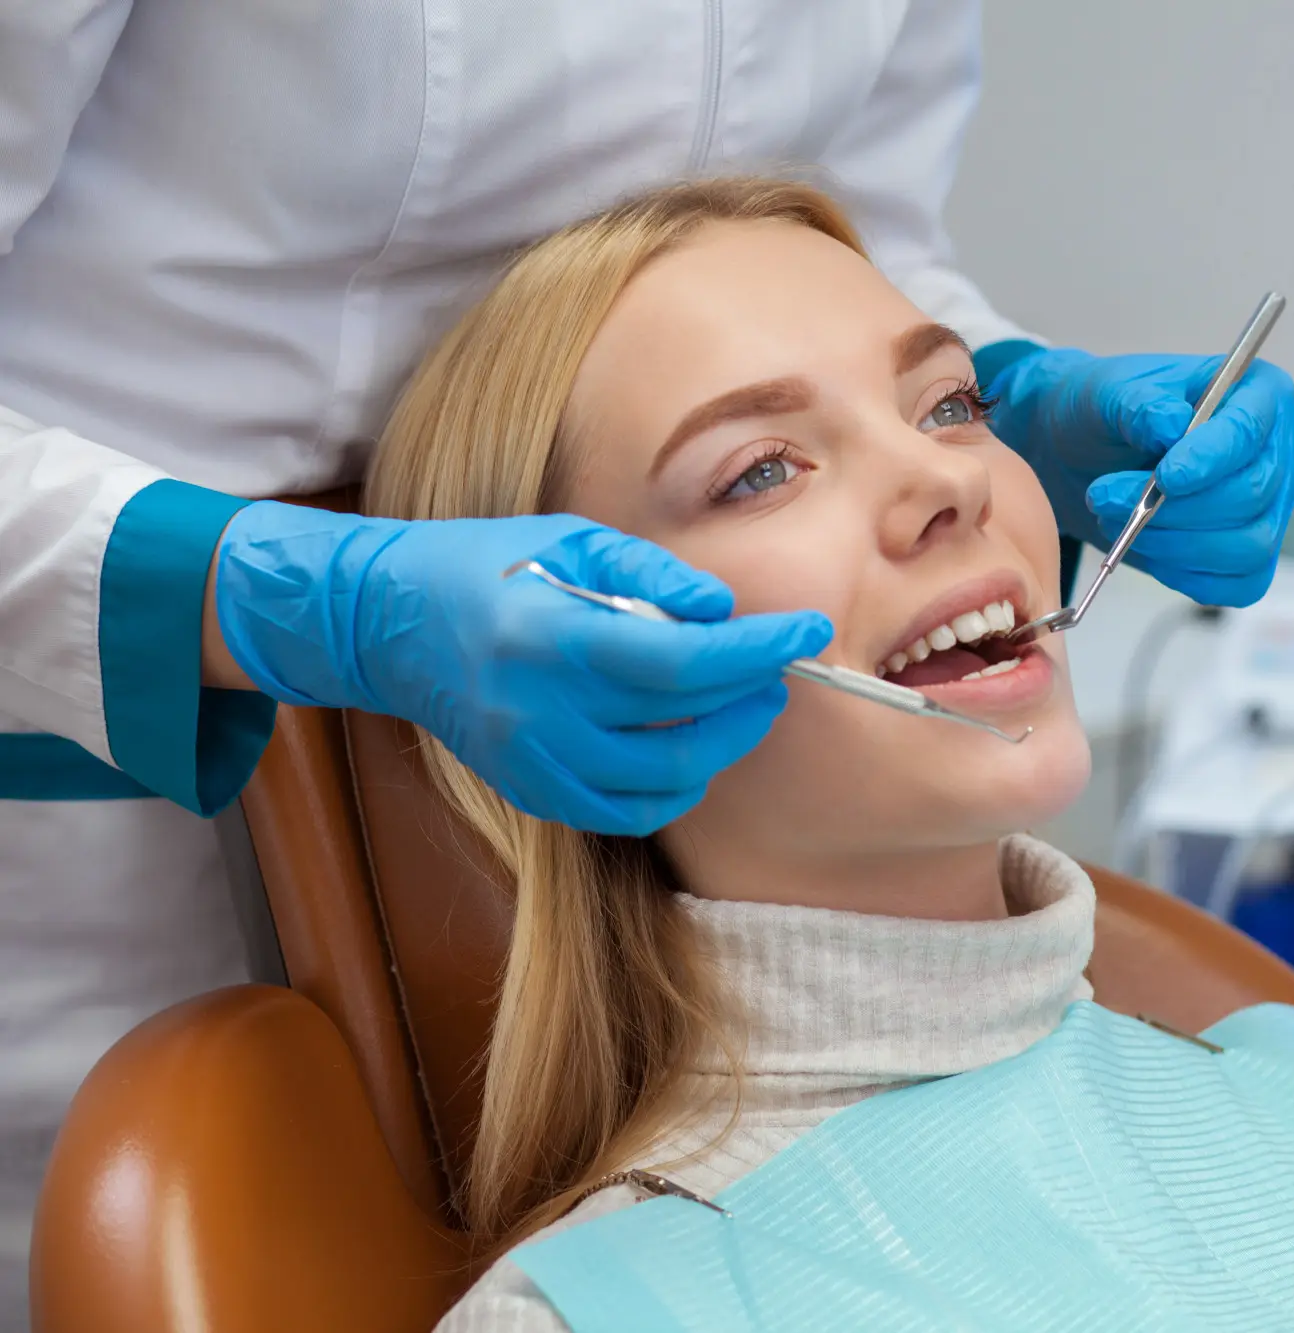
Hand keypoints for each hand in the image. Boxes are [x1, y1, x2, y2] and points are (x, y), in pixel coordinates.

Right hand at [210, 503, 830, 834]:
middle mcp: (540, 711)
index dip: (756, 651)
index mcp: (551, 637)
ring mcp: (532, 762)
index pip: (682, 661)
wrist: (387, 623)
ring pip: (663, 781)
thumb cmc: (486, 566)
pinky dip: (674, 786)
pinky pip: (626, 812)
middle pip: (682, 726)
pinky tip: (690, 746)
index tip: (807, 631)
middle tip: (777, 667)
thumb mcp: (569, 540)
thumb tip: (724, 609)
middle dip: (750, 697)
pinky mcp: (529, 791)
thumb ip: (652, 574)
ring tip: (743, 703)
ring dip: (722, 745)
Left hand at [984, 348, 1293, 605]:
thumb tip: (1171, 424)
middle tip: (1107, 497)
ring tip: (1117, 522)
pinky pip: (1235, 584)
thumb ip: (1139, 404)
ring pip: (1247, 546)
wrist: (1090, 456)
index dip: (1210, 459)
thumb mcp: (1110, 392)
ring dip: (1173, 544)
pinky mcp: (1251, 557)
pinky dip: (1184, 574)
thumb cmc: (1111, 414)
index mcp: (1259, 393)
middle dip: (1175, 508)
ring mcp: (1272, 509)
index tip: (1165, 478)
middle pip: (1251, 494)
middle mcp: (1278, 452)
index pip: (1249, 431)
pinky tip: (1145, 548)